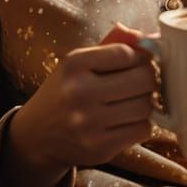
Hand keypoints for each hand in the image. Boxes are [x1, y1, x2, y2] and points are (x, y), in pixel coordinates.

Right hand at [0, 23, 155, 186]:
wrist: (35, 135)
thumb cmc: (65, 91)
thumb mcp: (78, 63)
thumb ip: (113, 46)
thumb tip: (152, 38)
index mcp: (74, 64)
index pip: (126, 53)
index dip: (140, 57)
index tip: (138, 62)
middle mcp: (79, 92)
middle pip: (143, 80)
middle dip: (148, 78)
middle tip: (142, 81)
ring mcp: (89, 123)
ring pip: (146, 106)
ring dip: (145, 102)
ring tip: (132, 101)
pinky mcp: (99, 148)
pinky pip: (143, 130)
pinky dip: (141, 124)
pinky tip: (126, 120)